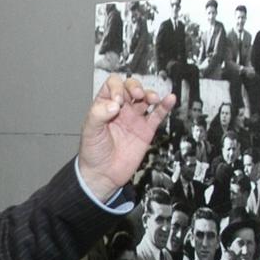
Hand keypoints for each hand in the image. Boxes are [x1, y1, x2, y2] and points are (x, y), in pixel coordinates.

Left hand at [78, 76, 174, 201]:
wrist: (103, 175)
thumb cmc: (93, 153)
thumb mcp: (90, 130)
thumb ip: (99, 114)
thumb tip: (114, 104)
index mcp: (105, 105)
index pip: (113, 85)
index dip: (117, 88)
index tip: (118, 101)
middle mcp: (121, 109)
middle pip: (131, 87)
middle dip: (135, 87)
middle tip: (137, 94)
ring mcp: (134, 119)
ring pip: (146, 99)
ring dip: (150, 94)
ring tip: (152, 98)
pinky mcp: (146, 130)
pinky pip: (157, 115)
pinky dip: (164, 106)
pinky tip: (169, 99)